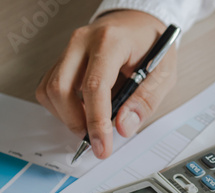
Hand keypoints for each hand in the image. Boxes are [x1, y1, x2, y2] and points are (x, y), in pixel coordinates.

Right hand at [36, 10, 176, 158]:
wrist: (139, 24)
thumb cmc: (152, 45)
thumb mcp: (164, 73)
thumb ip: (146, 100)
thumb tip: (124, 127)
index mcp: (111, 41)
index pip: (94, 86)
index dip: (96, 121)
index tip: (102, 145)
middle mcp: (83, 42)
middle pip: (61, 89)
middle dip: (76, 122)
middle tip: (96, 140)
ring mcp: (69, 49)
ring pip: (50, 90)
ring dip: (68, 117)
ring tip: (92, 125)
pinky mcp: (63, 59)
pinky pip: (49, 88)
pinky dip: (61, 108)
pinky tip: (82, 112)